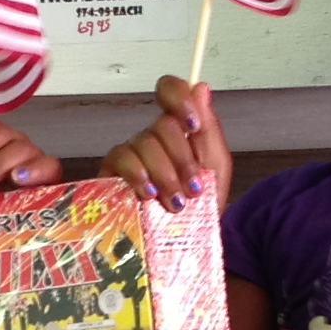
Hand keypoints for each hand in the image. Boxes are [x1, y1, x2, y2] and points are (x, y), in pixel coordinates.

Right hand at [101, 76, 231, 213]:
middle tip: (193, 187)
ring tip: (176, 201)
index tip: (193, 125)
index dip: (179, 99)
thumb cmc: (202, 206)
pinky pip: (122, 158)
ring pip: (144, 143)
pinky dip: (138, 175)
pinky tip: (149, 194)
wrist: (188, 242)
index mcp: (179, 129)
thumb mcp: (216, 168)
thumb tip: (201, 87)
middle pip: (162, 125)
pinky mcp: (113, 172)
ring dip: (165, 173)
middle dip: (182, 158)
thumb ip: (209, 129)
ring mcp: (132, 153)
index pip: (170, 92)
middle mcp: (153, 137)